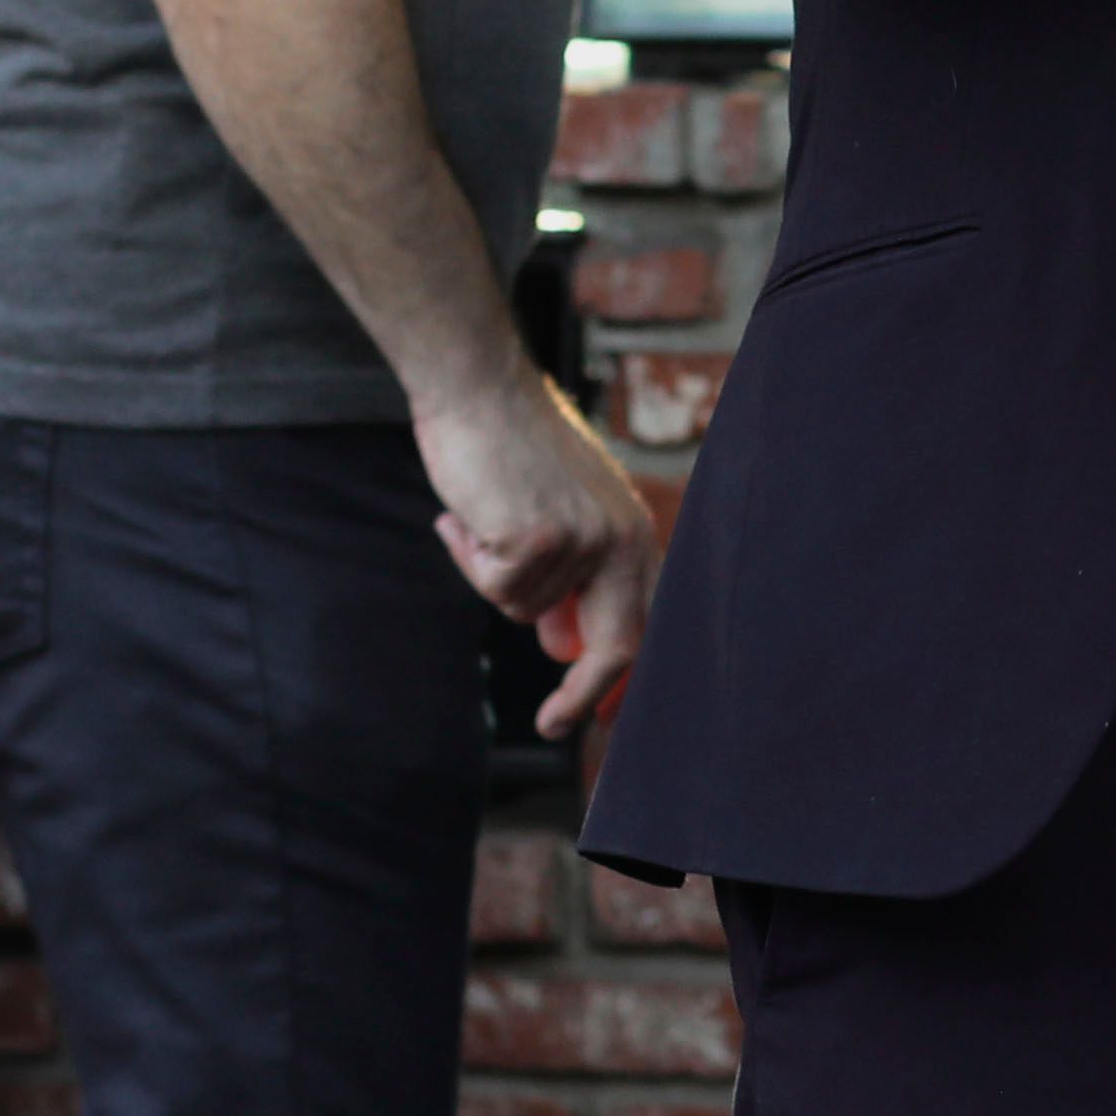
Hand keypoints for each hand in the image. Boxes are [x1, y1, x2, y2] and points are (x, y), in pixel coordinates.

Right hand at [418, 366, 657, 736]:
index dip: (627, 677)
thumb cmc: (509, 448)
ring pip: (524, 609)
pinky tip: (469, 515)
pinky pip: (496, 587)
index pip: (646, 621)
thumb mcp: (555, 515)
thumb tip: (562, 646)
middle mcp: (621, 539)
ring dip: (490, 574)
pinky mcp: (538, 540)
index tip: (605, 718)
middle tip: (551, 726)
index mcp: (633, 532)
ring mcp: (583, 541)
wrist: (479, 389)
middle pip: (619, 645)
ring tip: (484, 519)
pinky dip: (471, 558)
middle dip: (583, 695)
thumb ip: (568, 576)